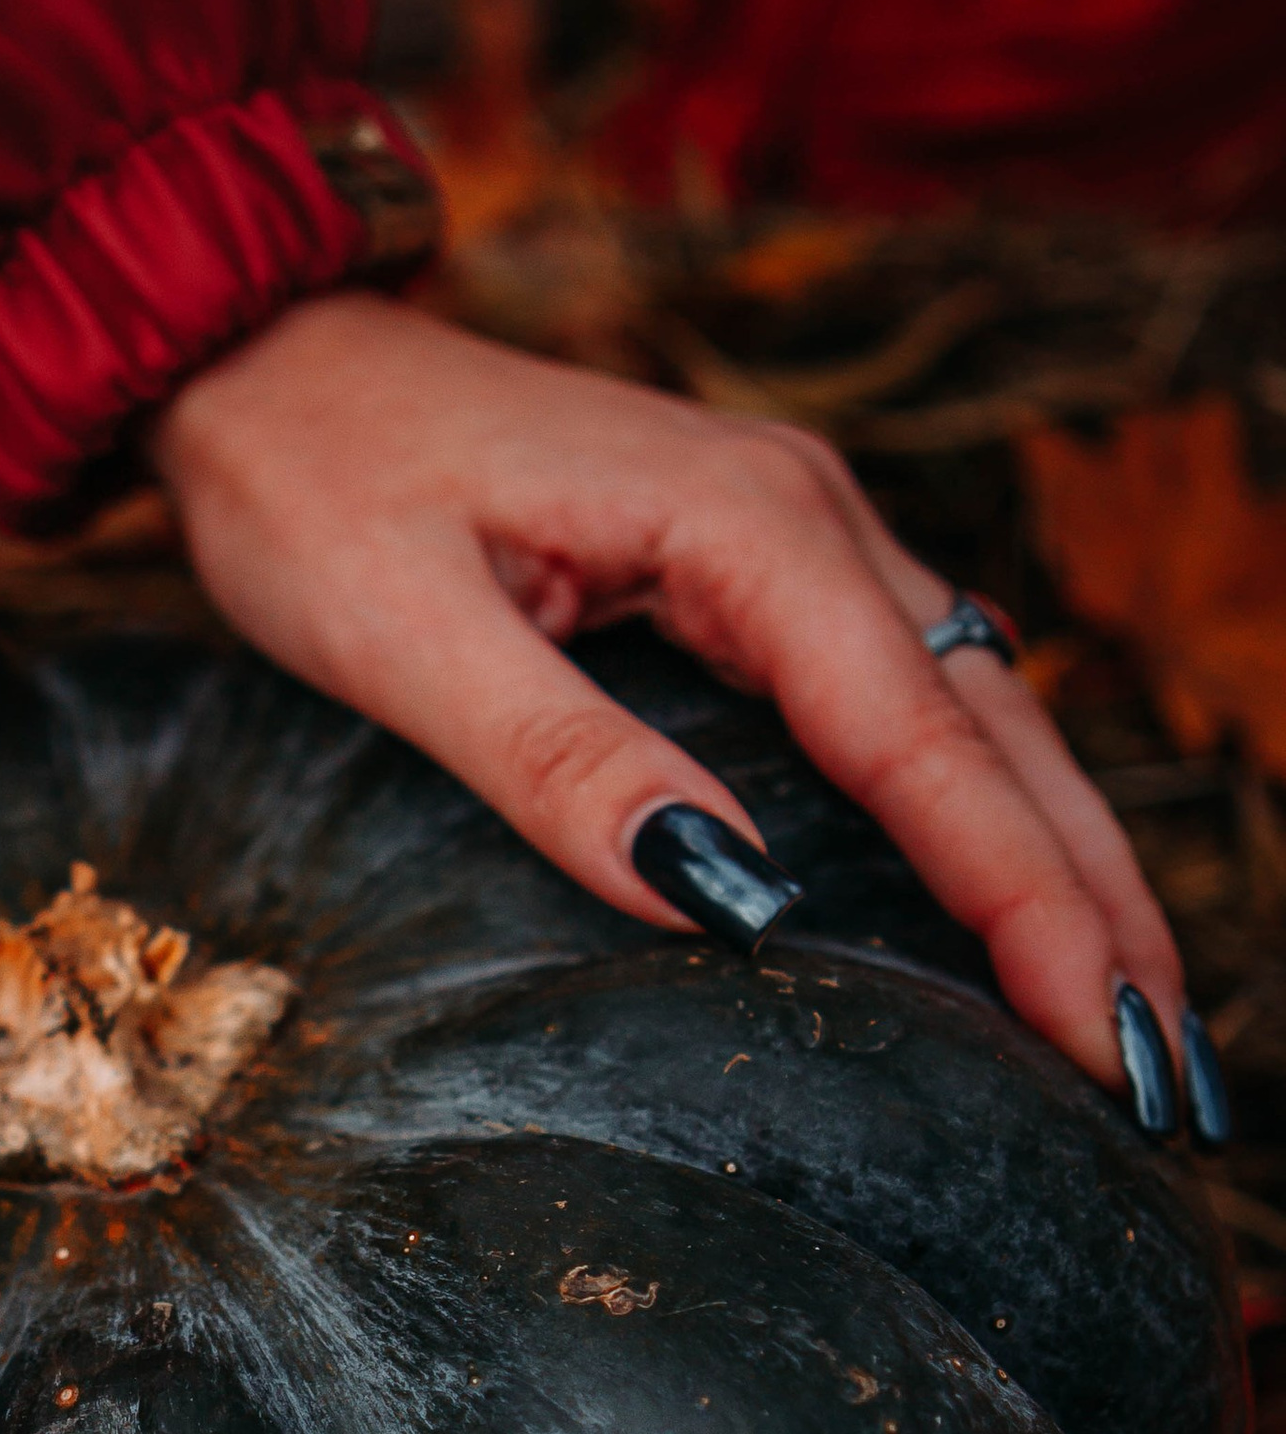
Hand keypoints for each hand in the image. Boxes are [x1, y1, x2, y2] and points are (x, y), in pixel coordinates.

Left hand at [153, 292, 1190, 1109]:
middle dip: (1094, 905)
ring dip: (1063, 863)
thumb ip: (561, 761)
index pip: (920, 746)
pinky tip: (1016, 893)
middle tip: (1169, 1076)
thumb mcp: (402, 635)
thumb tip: (722, 893)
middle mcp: (804, 515)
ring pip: (978, 717)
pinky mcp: (757, 565)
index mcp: (740, 524)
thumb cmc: (310, 483)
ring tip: (1132, 1016)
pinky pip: (914, 699)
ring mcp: (792, 533)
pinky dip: (987, 806)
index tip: (1096, 1034)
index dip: (1022, 901)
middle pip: (996, 734)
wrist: (264, 357)